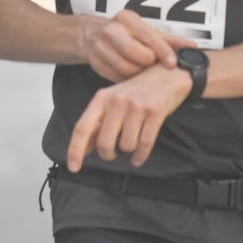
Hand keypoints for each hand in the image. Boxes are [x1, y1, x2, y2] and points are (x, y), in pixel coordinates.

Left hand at [65, 63, 192, 170]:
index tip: (74, 168)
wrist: (168, 74)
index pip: (82, 128)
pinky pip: (145, 144)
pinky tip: (138, 157)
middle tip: (112, 155)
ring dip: (129, 151)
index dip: (75, 150)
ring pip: (126, 145)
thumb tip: (82, 150)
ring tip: (132, 144)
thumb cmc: (137, 92)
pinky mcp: (155, 111)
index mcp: (102, 98)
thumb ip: (97, 124)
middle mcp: (117, 101)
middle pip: (104, 142)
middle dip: (107, 155)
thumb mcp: (112, 102)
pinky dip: (141, 156)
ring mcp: (137, 106)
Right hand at [79, 9, 195, 82]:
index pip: (149, 37)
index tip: (172, 64)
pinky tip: (133, 78)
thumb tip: (192, 47)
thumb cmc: (126, 33)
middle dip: (149, 64)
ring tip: (145, 73)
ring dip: (139, 75)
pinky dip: (128, 80)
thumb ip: (169, 40)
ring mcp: (101, 47)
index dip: (163, 52)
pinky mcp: (95, 64)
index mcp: (127, 19)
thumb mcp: (146, 31)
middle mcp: (112, 31)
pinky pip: (117, 78)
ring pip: (127, 69)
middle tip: (154, 66)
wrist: (91, 34)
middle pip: (138, 55)